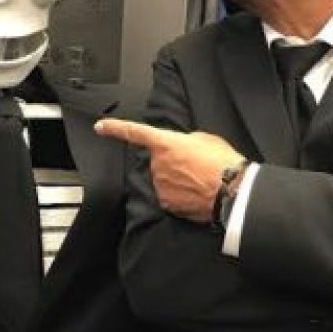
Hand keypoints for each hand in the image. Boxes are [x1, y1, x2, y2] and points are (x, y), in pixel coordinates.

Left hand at [95, 118, 243, 222]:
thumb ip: (185, 139)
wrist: (232, 190)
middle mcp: (157, 164)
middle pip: (157, 161)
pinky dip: (180, 195)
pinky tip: (196, 192)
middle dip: (171, 162)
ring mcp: (160, 186)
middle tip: (195, 165)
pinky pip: (169, 196)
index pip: (134, 132)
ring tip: (199, 179)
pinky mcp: (167, 204)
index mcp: (165, 143)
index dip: (115, 128)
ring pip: (163, 180)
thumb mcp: (205, 138)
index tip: (100, 127)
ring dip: (176, 179)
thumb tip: (181, 147)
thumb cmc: (222, 162)